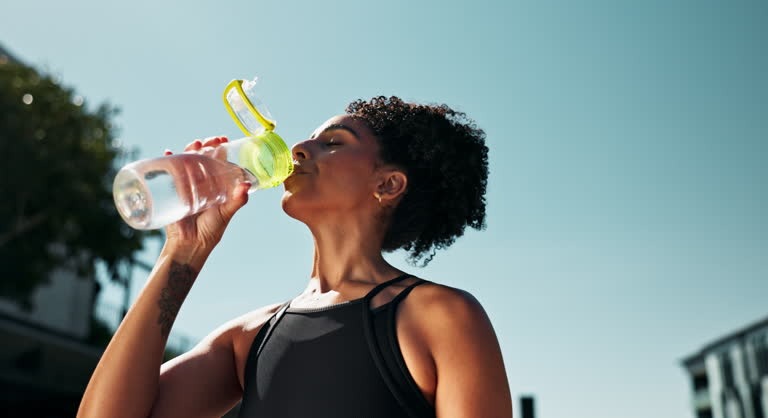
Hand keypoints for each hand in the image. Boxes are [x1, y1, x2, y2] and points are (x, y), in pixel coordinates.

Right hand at [163, 136, 250, 253]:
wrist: (189, 245)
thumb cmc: (211, 230)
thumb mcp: (225, 213)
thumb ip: (237, 200)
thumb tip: (246, 186)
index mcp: (216, 185)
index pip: (218, 162)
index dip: (220, 149)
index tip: (223, 140)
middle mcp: (201, 183)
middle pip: (201, 158)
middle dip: (204, 146)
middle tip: (207, 141)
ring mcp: (186, 185)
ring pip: (186, 162)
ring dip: (188, 150)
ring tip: (193, 144)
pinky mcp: (172, 191)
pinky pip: (168, 173)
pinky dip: (167, 162)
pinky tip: (169, 154)